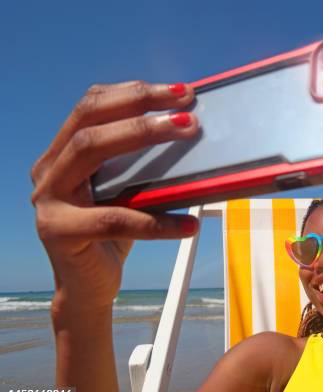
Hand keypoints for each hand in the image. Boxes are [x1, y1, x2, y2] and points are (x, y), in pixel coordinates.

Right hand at [31, 81, 200, 313]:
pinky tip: (190, 225)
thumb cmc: (114, 234)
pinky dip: (157, 221)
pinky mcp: (59, 232)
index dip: (134, 92)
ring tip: (190, 134)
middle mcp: (49, 170)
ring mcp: (48, 200)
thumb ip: (142, 164)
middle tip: (188, 112)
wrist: (89, 287)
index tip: (178, 91)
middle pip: (90, 121)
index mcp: (62, 153)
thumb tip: (193, 134)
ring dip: (147, 137)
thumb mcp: (128, 191)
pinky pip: (114, 219)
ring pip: (92, 152)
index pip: (92, 105)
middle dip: (142, 108)